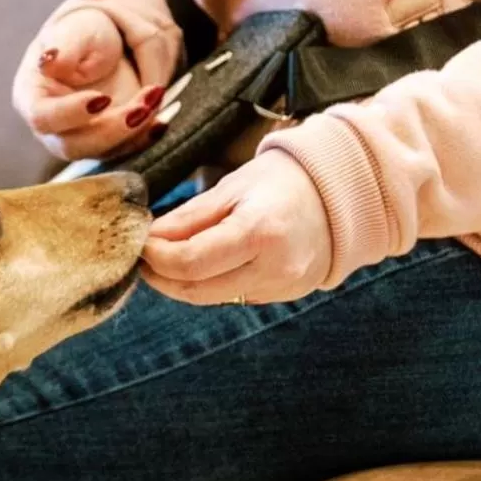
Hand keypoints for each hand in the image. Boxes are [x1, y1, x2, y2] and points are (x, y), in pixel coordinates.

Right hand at [13, 4, 164, 160]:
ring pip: (104, 151)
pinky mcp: (108, 142)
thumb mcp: (75, 31)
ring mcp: (81, 137)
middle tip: (142, 106)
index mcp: (32, 96)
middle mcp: (53, 125)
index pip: (42, 117)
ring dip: (134, 131)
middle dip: (112, 130)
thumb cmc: (83, 32)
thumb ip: (64, 46)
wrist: (110, 38)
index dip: (70, 114)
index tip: (101, 99)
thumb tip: (48, 61)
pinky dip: (146, 136)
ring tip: (155, 97)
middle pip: (74, 145)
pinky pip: (126, 148)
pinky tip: (161, 121)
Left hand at [142, 153, 332, 304]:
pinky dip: (210, 283)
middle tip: (144, 257)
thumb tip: (149, 238)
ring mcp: (282, 287)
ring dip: (182, 283)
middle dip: (162, 276)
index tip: (140, 243)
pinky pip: (234, 296)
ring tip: (166, 259)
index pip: (191, 262)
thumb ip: (188, 218)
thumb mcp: (231, 188)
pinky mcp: (284, 296)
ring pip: (212, 298)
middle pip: (197, 289)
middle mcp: (275, 267)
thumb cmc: (281, 182)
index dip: (157, 257)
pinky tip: (203, 264)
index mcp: (261, 232)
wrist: (340, 195)